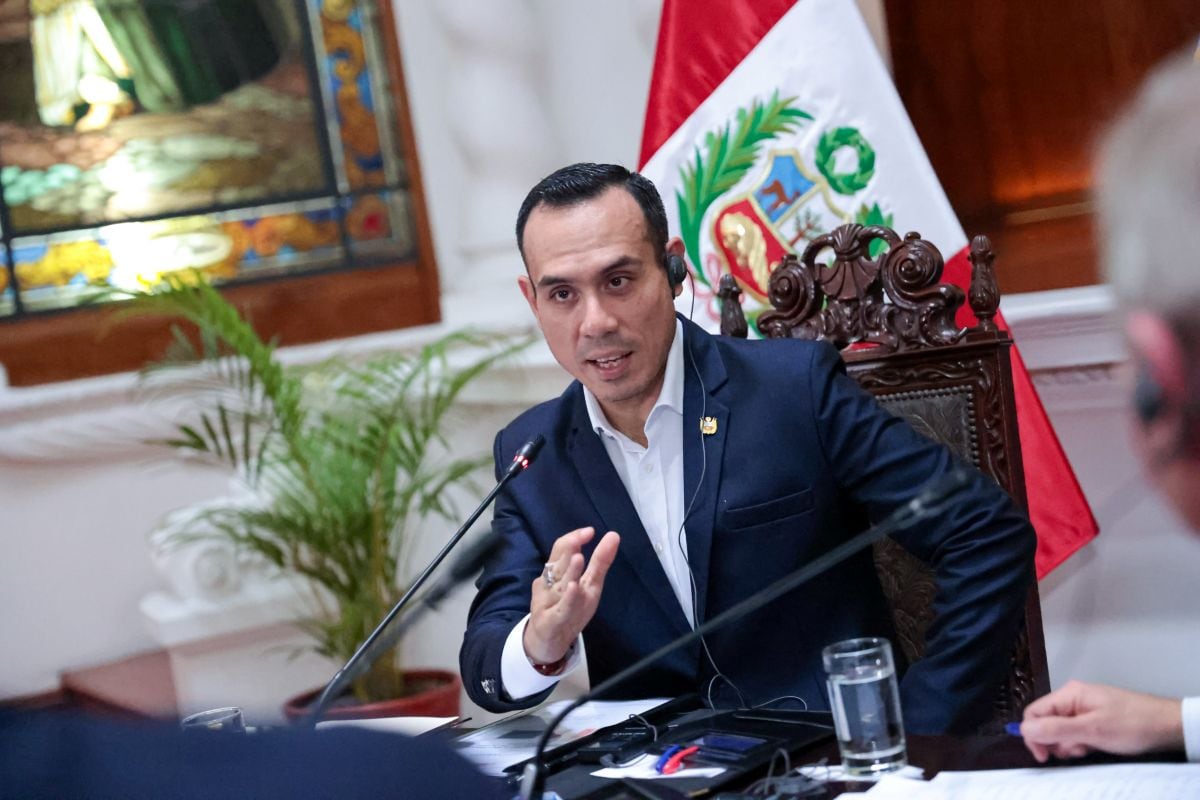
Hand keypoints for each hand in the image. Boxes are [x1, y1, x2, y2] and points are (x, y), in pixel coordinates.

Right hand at [523, 527, 619, 664]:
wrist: (548, 643)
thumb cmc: (567, 607)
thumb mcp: (589, 584)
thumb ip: (599, 561)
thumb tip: (614, 535)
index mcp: (557, 572)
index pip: (560, 549)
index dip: (574, 538)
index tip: (590, 531)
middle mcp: (550, 584)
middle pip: (558, 562)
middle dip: (569, 548)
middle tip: (584, 535)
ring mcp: (549, 602)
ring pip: (559, 584)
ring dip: (569, 571)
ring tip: (579, 557)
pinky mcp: (551, 621)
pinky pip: (560, 608)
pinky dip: (567, 598)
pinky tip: (574, 587)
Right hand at [1020, 680, 1183, 761]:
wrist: (1167, 726)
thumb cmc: (1133, 723)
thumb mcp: (1092, 730)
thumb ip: (1056, 729)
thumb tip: (1024, 728)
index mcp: (1069, 694)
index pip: (1034, 713)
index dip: (1034, 735)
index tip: (1044, 755)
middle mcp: (1073, 699)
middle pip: (1046, 722)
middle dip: (1055, 741)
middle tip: (1074, 751)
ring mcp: (1083, 709)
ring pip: (1060, 731)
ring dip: (1069, 744)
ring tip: (1088, 748)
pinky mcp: (1093, 720)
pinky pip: (1075, 733)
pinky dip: (1080, 743)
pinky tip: (1093, 747)